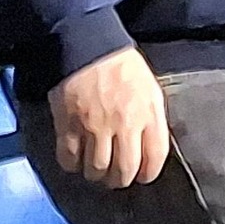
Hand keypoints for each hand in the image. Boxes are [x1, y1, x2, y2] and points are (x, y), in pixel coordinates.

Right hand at [49, 47, 168, 189]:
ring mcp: (95, 127)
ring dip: (96, 175)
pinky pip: (69, 158)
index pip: (155, 158)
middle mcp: (124, 125)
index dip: (148, 173)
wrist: (86, 43)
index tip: (142, 175)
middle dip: (120, 180)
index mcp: (148, 114)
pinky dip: (71, 165)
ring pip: (97, 169)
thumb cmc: (120, 64)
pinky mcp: (69, 125)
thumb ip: (152, 117)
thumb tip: (150, 145)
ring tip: (95, 171)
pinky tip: (74, 161)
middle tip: (115, 179)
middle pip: (124, 170)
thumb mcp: (149, 87)